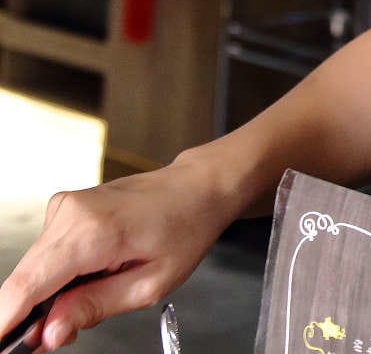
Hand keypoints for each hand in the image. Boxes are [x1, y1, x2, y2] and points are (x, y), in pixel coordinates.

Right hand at [0, 154, 235, 348]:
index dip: (6, 322)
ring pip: (32, 270)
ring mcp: (65, 207)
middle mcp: (71, 213)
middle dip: (30, 317)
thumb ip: (93, 307)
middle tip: (59, 337)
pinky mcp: (65, 208)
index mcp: (92, 231)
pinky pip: (45, 255)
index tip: (4, 346)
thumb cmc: (183, 228)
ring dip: (46, 298)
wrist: (195, 187)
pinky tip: (88, 279)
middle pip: (24, 279)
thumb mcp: (149, 284)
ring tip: (89, 302)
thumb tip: (49, 332)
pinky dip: (55, 277)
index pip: (27, 284)